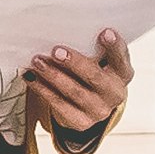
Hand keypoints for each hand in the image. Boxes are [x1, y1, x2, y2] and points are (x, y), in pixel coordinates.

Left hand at [22, 28, 133, 142]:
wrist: (89, 106)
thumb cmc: (92, 73)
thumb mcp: (99, 60)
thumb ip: (90, 48)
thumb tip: (62, 30)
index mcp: (123, 74)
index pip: (121, 59)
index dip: (114, 46)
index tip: (105, 32)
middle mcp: (115, 94)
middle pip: (95, 77)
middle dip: (75, 63)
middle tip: (56, 51)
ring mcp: (99, 110)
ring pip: (74, 92)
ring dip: (53, 75)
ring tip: (37, 61)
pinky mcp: (81, 122)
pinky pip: (59, 105)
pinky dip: (43, 89)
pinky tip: (31, 77)